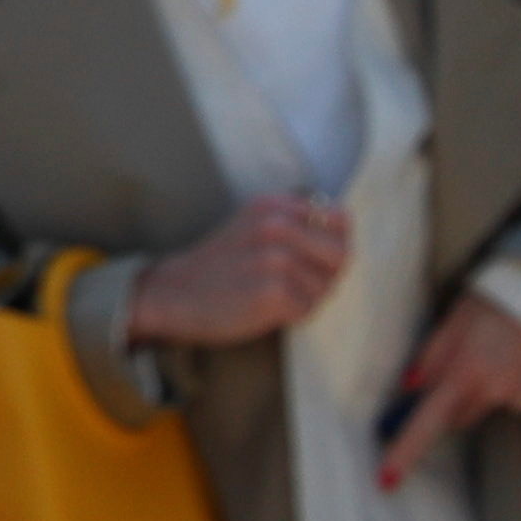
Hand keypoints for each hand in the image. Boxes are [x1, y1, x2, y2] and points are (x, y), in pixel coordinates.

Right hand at [123, 193, 352, 346]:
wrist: (173, 293)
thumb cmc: (221, 266)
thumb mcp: (254, 227)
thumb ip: (296, 224)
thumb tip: (346, 234)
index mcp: (273, 204)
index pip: (340, 219)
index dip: (335, 243)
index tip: (313, 257)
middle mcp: (276, 225)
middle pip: (341, 254)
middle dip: (326, 275)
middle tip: (294, 283)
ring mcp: (274, 258)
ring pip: (326, 287)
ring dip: (307, 298)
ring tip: (271, 295)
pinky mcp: (273, 291)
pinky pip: (309, 309)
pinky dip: (293, 316)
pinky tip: (266, 309)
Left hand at [377, 287, 520, 489]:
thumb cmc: (499, 302)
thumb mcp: (456, 319)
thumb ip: (432, 355)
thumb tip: (410, 386)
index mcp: (465, 373)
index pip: (428, 421)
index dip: (406, 451)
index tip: (385, 480)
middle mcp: (496, 393)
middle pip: (459, 416)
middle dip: (452, 399)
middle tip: (465, 361)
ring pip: (492, 405)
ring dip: (490, 387)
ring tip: (502, 348)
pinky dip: (519, 383)